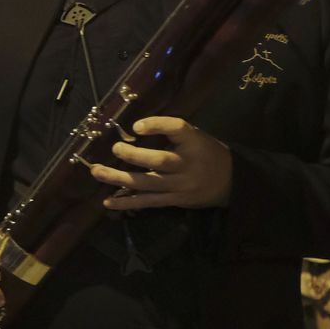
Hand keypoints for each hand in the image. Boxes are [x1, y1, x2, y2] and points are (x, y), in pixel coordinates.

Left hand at [91, 116, 231, 209]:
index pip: (177, 128)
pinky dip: (126, 203)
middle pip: (160, 161)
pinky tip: (107, 202)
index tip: (136, 126)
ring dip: (119, 178)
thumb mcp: (195, 137)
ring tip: (97, 172)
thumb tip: (132, 129)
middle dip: (134, 156)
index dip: (157, 125)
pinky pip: (148, 202)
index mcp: (193, 142)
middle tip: (115, 148)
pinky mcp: (174, 200)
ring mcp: (180, 185)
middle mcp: (187, 164)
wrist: (232, 181)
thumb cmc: (206, 153)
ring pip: (148, 184)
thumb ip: (170, 133)